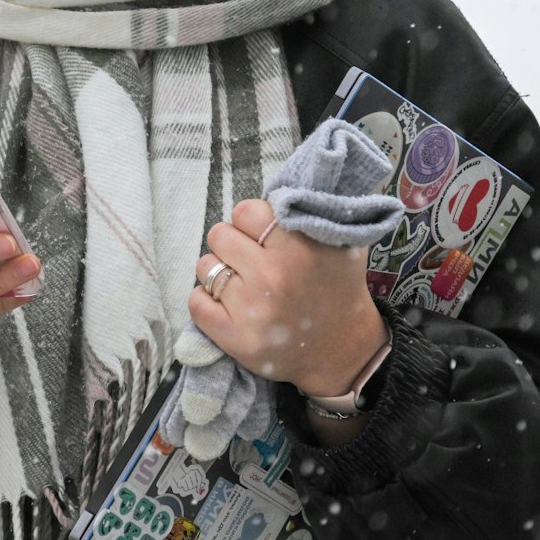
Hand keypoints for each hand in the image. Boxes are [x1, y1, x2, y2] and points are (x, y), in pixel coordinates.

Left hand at [187, 199, 386, 397]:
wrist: (343, 351)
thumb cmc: (337, 290)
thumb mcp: (339, 244)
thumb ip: (311, 212)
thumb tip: (279, 187)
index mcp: (299, 247)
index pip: (246, 210)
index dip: (251, 222)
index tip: (261, 236)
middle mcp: (274, 276)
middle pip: (220, 234)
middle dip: (232, 245)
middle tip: (250, 260)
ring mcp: (252, 309)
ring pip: (205, 266)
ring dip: (218, 272)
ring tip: (241, 283)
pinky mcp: (235, 338)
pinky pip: (196, 302)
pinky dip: (206, 301)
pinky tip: (229, 304)